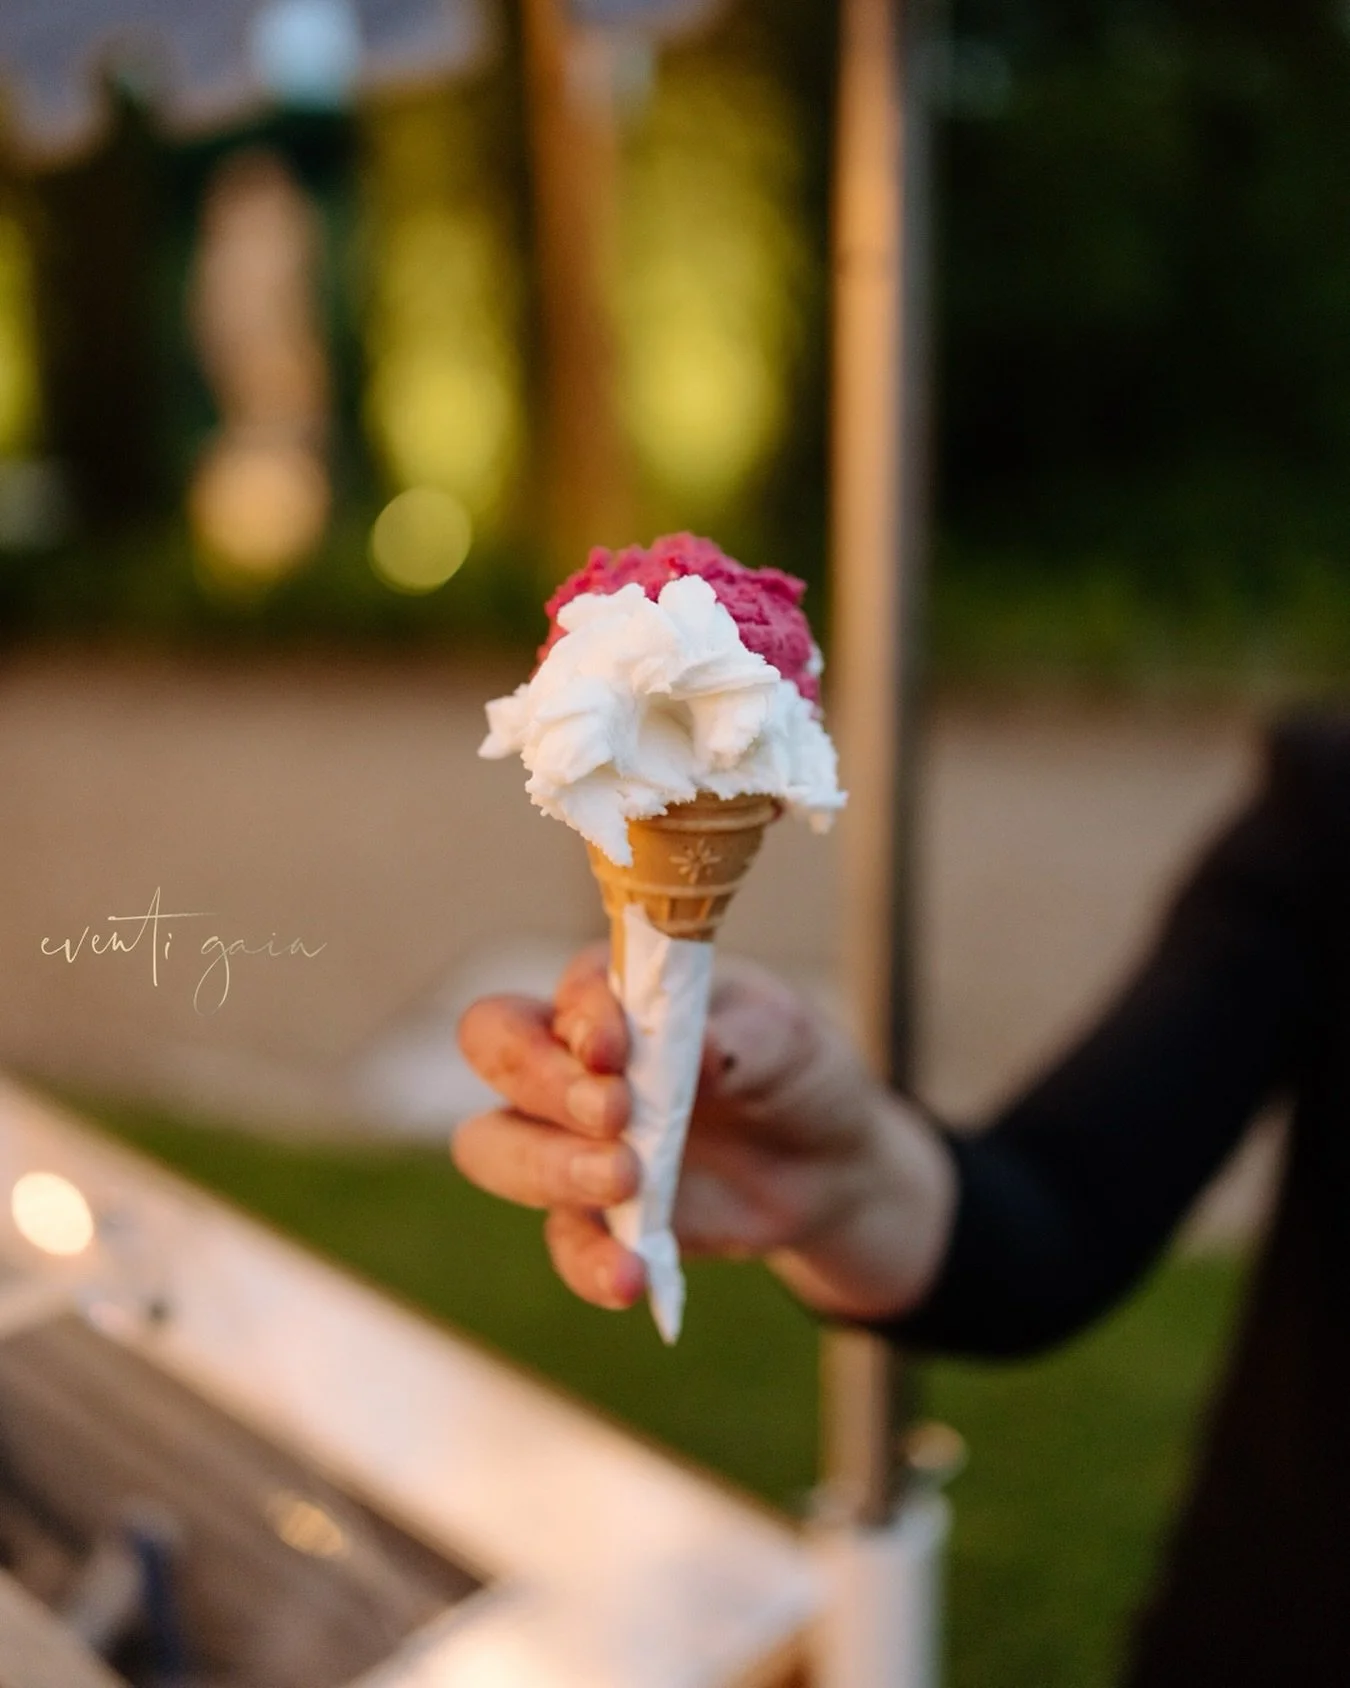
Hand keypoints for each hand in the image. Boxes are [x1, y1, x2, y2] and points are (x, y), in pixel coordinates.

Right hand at [453, 947, 956, 1320]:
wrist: (824, 1164)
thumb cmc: (793, 1072)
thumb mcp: (789, 1042)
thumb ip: (742, 1039)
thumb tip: (696, 1047)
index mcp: (619, 993)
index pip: (566, 989)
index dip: (579, 1016)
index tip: (615, 1053)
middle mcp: (572, 1056)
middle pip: (494, 1047)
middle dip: (541, 1083)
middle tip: (615, 1117)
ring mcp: (569, 1138)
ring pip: (494, 1146)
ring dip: (546, 1168)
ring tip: (625, 1183)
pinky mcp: (590, 1214)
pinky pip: (561, 1239)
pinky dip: (587, 1261)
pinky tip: (629, 1275)